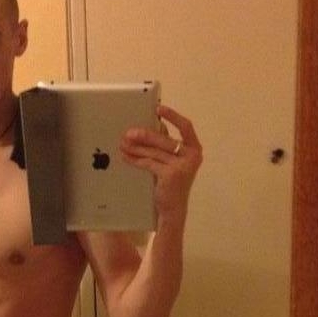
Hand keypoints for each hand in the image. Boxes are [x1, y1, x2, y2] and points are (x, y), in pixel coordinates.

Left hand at [120, 104, 202, 219]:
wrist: (173, 208)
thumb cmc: (172, 183)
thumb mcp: (172, 161)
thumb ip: (166, 145)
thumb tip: (154, 125)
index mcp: (195, 149)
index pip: (186, 127)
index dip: (173, 116)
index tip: (158, 108)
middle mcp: (192, 156)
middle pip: (164, 140)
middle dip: (144, 135)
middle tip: (128, 133)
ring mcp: (182, 166)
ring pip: (154, 152)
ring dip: (135, 148)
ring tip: (122, 144)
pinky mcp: (171, 175)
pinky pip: (149, 163)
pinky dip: (135, 160)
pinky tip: (125, 156)